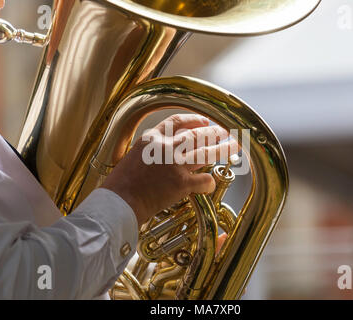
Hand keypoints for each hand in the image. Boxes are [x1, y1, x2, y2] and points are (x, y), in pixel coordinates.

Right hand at [101, 114, 237, 225]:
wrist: (119, 201)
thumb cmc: (121, 184)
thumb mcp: (134, 156)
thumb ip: (152, 151)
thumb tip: (168, 152)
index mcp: (151, 138)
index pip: (177, 122)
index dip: (194, 120)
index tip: (205, 122)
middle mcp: (165, 147)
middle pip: (196, 135)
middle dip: (214, 133)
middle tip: (226, 133)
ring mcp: (174, 164)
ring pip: (204, 153)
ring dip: (221, 149)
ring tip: (233, 146)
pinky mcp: (181, 183)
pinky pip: (203, 180)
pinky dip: (209, 181)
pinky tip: (210, 183)